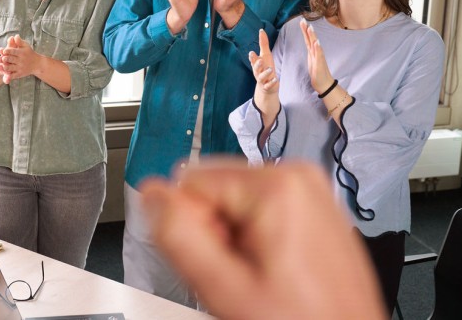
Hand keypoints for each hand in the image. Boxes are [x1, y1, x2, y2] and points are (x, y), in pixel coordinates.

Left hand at [0, 34, 39, 82]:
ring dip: (4, 67)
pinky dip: (8, 75)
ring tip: (1, 66)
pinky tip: (4, 73)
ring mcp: (20, 68)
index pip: (13, 51)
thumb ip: (19, 41)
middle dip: (4, 58)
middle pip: (10, 59)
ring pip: (10, 68)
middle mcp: (21, 60)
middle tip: (1, 58)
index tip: (3, 51)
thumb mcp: (26, 46)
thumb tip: (15, 36)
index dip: (7, 51)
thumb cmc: (30, 53)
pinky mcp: (20, 74)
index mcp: (22, 53)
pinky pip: (13, 75)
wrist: (38, 64)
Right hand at [141, 159, 385, 319]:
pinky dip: (254, 229)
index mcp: (277, 184)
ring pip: (234, 194)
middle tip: (242, 269)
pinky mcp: (309, 197)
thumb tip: (151, 193)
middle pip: (216, 183)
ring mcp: (307, 184)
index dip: (194, 224)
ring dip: (234, 230)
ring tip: (259, 268)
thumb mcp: (226, 289)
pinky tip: (273, 261)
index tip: (219, 257)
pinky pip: (258, 200)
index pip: (192, 179)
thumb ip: (180, 236)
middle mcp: (296, 172)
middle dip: (216, 226)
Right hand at [249, 29, 279, 140]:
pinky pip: (269, 86)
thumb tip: (261, 30)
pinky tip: (276, 80)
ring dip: (265, 73)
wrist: (267, 87)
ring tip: (270, 69)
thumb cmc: (266, 68)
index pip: (253, 60)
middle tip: (259, 59)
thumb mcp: (266, 56)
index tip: (252, 52)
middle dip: (256, 64)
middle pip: (255, 68)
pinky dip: (272, 83)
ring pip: (262, 77)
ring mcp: (263, 80)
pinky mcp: (268, 87)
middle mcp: (258, 72)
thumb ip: (263, 43)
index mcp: (257, 64)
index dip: (252, 57)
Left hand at [300, 18, 334, 94]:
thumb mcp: (312, 61)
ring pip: (315, 45)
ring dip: (313, 36)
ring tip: (310, 27)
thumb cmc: (318, 73)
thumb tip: (311, 45)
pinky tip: (316, 42)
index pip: (307, 39)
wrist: (324, 84)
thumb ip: (312, 53)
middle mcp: (316, 53)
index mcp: (312, 52)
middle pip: (311, 39)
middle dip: (307, 30)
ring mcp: (319, 58)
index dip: (305, 31)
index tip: (302, 21)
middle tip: (303, 20)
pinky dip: (318, 48)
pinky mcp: (320, 64)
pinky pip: (319, 55)